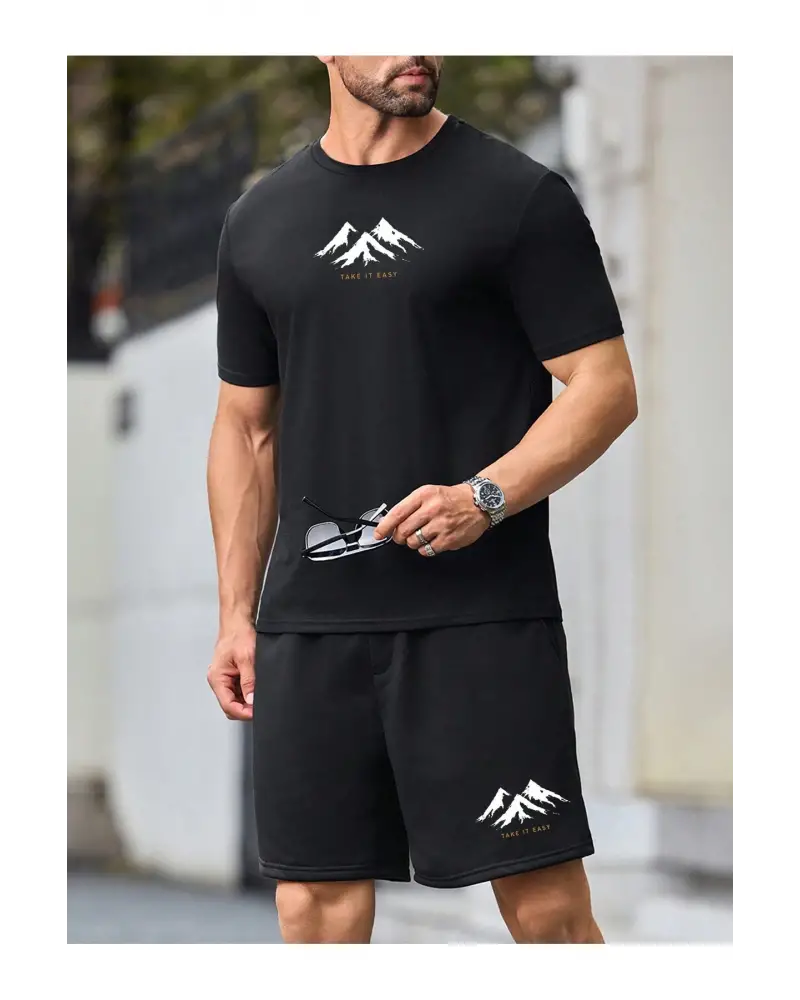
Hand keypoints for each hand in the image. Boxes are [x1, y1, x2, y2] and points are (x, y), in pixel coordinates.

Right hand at [207, 621, 256, 720]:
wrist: (238, 622)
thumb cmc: (238, 635)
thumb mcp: (247, 658)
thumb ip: (249, 681)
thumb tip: (251, 700)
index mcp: (217, 677)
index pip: (227, 705)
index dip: (243, 712)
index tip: (256, 713)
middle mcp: (218, 680)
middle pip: (230, 706)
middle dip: (245, 710)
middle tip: (261, 708)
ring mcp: (225, 679)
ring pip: (235, 700)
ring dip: (247, 702)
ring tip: (260, 698)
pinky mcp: (232, 676)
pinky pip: (239, 691)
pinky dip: (248, 694)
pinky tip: (257, 691)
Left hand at [373, 483, 489, 555]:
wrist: (478, 502)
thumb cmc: (452, 499)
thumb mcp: (429, 493)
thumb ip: (410, 506)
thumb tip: (390, 523)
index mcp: (424, 495)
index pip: (398, 513)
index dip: (385, 526)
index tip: (378, 533)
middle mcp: (432, 509)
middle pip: (403, 530)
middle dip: (399, 537)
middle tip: (402, 536)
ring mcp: (441, 525)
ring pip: (413, 542)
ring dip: (413, 542)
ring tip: (422, 535)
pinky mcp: (449, 539)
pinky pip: (427, 550)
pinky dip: (425, 549)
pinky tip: (431, 541)